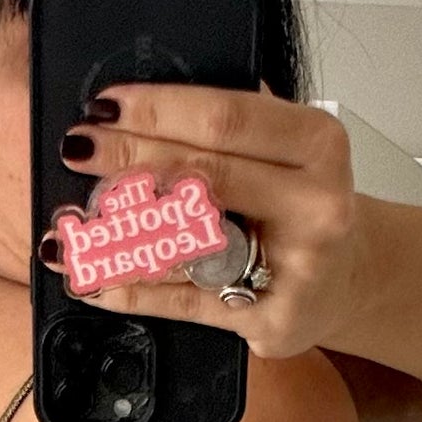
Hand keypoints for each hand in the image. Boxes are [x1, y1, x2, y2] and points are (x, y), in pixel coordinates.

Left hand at [55, 85, 365, 360]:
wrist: (351, 279)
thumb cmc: (305, 207)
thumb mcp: (291, 149)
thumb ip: (238, 123)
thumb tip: (146, 102)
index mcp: (316, 146)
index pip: (225, 118)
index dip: (157, 111)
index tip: (105, 105)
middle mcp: (314, 204)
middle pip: (202, 175)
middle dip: (128, 160)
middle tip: (79, 150)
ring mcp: (295, 267)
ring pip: (188, 244)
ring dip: (117, 233)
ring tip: (70, 224)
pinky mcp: (269, 320)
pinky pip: (185, 301)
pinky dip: (132, 290)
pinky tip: (92, 281)